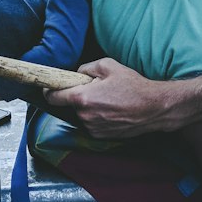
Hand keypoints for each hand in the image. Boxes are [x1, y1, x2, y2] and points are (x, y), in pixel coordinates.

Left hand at [45, 58, 182, 137]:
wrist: (153, 108)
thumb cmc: (133, 86)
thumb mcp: (109, 65)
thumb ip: (86, 67)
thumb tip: (77, 73)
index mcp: (82, 97)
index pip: (53, 97)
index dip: (49, 90)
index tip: (49, 87)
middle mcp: (84, 116)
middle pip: (70, 105)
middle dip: (78, 96)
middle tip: (96, 88)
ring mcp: (92, 128)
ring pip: (82, 114)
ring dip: (89, 107)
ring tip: (109, 99)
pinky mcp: (101, 135)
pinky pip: (92, 123)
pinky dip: (97, 116)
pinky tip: (113, 109)